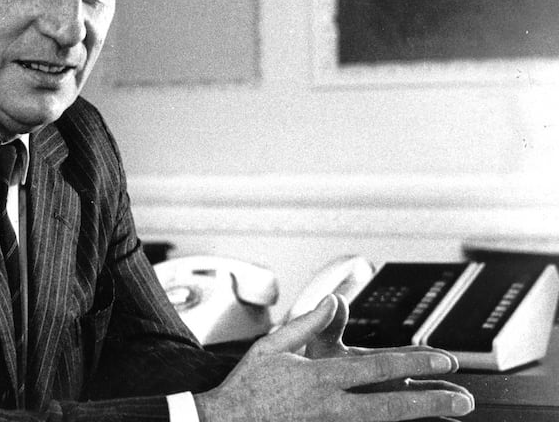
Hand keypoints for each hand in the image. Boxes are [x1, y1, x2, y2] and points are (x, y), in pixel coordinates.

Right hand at [193, 295, 474, 420]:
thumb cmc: (247, 387)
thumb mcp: (272, 347)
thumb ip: (308, 323)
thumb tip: (334, 300)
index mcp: (319, 377)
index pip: (377, 367)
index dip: (415, 361)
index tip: (443, 359)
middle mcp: (330, 406)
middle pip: (391, 405)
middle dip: (431, 401)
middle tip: (463, 399)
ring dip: (419, 418)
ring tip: (450, 413)